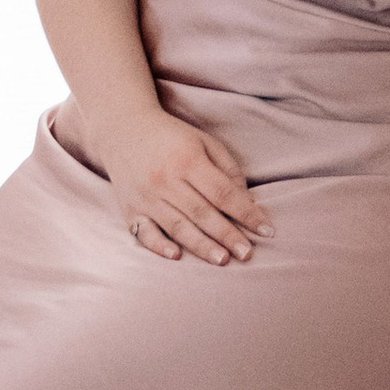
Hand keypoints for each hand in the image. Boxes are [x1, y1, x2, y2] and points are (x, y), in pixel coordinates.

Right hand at [101, 106, 270, 264]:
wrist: (123, 129)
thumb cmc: (172, 138)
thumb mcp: (204, 143)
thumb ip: (228, 171)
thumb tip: (248, 203)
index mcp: (188, 160)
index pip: (223, 193)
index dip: (247, 213)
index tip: (267, 230)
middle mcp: (165, 180)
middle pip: (202, 213)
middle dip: (228, 235)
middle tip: (247, 254)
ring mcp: (146, 196)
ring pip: (177, 226)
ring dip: (201, 246)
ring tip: (223, 260)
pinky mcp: (130, 209)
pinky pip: (144, 232)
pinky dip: (159, 246)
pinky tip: (177, 256)